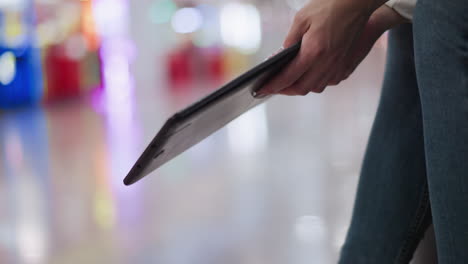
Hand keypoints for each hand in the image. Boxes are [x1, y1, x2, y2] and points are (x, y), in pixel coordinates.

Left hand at [258, 1, 405, 95]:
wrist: (358, 3)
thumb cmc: (329, 6)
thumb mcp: (302, 18)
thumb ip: (289, 40)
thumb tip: (279, 57)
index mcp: (314, 51)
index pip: (289, 76)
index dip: (274, 85)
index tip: (262, 90)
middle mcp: (327, 63)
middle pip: (302, 88)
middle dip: (286, 90)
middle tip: (274, 87)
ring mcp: (338, 66)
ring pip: (316, 87)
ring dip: (301, 87)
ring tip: (289, 82)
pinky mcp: (346, 65)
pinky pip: (329, 82)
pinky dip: (316, 82)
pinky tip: (309, 75)